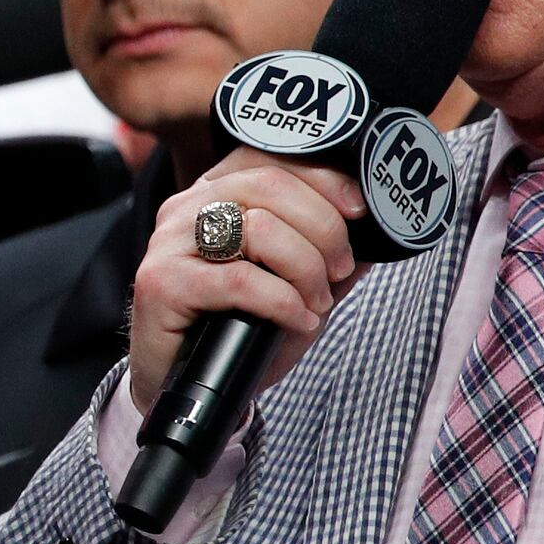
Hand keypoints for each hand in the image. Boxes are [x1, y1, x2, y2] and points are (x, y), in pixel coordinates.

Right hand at [127, 152, 362, 410]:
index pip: (272, 157)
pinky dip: (283, 302)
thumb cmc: (242, 329)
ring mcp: (169, 243)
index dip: (324, 179)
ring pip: (258, 227)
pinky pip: (241, 280)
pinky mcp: (162, 283)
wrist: (192, 386)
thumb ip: (330, 249)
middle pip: (270, 184)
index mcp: (215, 194)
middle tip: (340, 271)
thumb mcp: (299, 282)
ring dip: (306, 268)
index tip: (359, 214)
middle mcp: (187, 208)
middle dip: (324, 229)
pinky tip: (296, 320)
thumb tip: (382, 225)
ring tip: (315, 302)